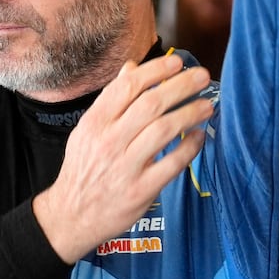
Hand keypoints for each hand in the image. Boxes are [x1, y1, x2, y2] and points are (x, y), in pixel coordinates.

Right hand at [33, 54, 213, 262]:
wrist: (71, 215)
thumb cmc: (84, 169)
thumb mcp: (88, 131)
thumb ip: (110, 100)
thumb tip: (131, 68)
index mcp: (94, 123)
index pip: (127, 87)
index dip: (156, 71)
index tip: (177, 63)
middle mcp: (109, 142)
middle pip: (150, 104)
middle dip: (181, 86)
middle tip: (202, 76)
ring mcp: (125, 167)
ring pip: (163, 130)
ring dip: (190, 113)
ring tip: (207, 105)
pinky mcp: (140, 190)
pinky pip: (172, 163)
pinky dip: (189, 147)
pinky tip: (199, 136)